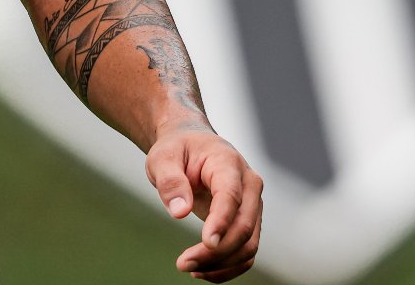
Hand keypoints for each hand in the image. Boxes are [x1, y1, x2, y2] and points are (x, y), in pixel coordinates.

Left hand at [146, 120, 263, 281]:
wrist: (192, 145)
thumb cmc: (177, 149)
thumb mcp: (162, 158)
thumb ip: (170, 181)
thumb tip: (180, 211)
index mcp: (228, 163)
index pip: (231, 196)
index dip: (221, 221)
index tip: (207, 244)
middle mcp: (248, 184)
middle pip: (244, 225)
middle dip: (217, 251)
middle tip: (183, 264)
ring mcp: (252, 204)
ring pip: (249, 244)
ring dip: (221, 263)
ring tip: (189, 268)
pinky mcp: (248, 220)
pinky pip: (246, 251)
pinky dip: (228, 266)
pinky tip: (202, 270)